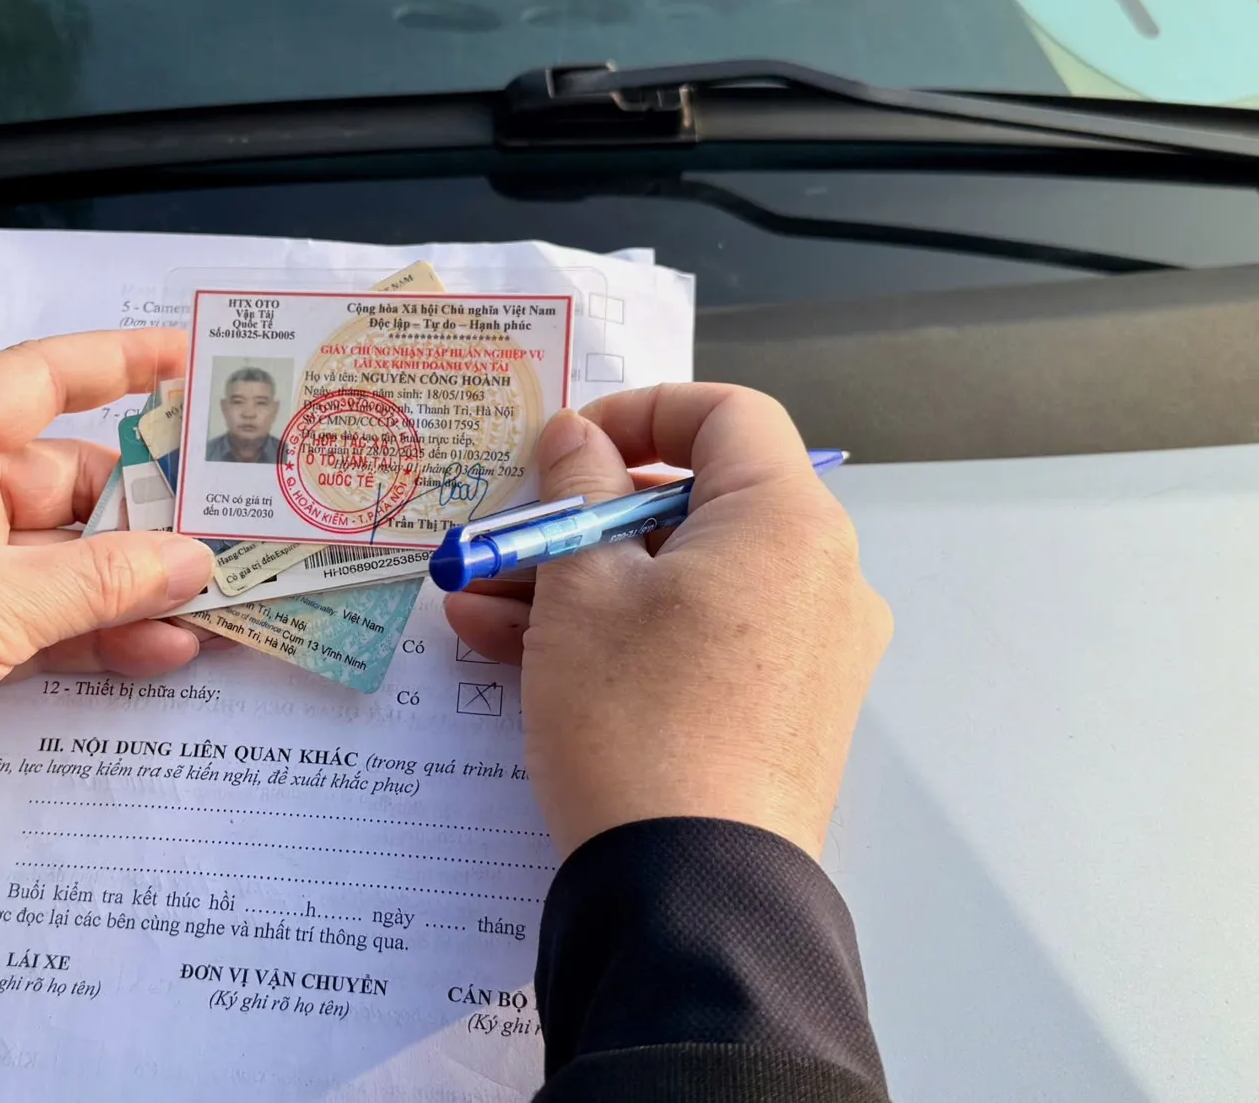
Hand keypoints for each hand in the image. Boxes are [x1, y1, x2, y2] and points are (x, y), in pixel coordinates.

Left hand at [0, 330, 215, 838]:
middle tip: (237, 528)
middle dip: (150, 511)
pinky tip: (165, 648)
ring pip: (64, 558)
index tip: (191, 361)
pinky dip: (97, 632)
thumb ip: (100, 582)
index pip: (40, 379)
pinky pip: (44, 618)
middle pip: (69, 481)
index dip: (120, 365)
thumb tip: (193, 562)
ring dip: (133, 583)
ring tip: (220, 600)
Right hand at [445, 386, 891, 857]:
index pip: (727, 415)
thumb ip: (576, 491)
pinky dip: (622, 634)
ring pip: (684, 580)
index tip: (567, 445)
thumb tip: (576, 438)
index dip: (640, 411)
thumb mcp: (581, 589)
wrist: (691, 888)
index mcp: (788, 523)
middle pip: (695, 505)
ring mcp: (808, 650)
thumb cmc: (637, 722)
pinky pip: (697, 640)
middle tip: (506, 535)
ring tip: (480, 606)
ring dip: (583, 582)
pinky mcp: (783, 710)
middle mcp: (820, 577)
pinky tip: (519, 652)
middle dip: (585, 517)